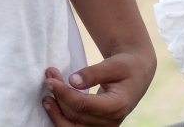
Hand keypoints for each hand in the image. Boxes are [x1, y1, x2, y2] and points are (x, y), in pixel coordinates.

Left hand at [41, 49, 156, 126]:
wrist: (138, 73)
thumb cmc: (126, 65)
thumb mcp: (114, 63)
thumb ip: (94, 73)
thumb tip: (72, 81)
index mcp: (118, 105)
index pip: (84, 105)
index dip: (64, 94)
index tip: (50, 80)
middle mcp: (112, 121)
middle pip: (76, 115)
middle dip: (59, 97)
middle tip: (48, 78)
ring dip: (56, 112)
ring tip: (46, 97)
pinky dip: (62, 117)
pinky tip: (52, 104)